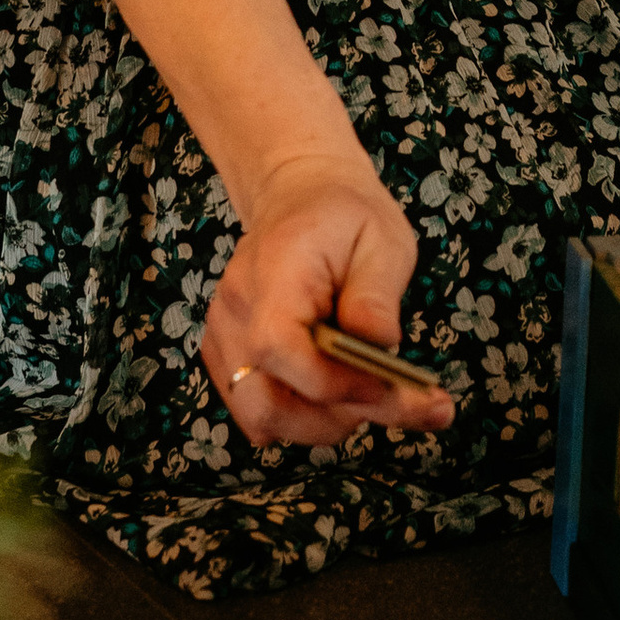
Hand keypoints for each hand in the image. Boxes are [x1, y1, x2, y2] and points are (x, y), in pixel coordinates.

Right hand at [201, 152, 452, 448]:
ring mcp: (224, 336)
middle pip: (265, 404)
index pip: (279, 347)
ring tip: (370, 394)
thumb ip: (376, 296)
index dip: (333, 383)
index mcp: (273, 272)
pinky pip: (258, 411)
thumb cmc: (345, 216)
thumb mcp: (382, 240)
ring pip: (261, 419)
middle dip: (335, 418)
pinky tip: (341, 389)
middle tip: (394, 400)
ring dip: (322, 423)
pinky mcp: (228, 356)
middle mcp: (235, 309)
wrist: (299, 195)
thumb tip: (379, 346)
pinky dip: (302, 416)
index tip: (388, 388)